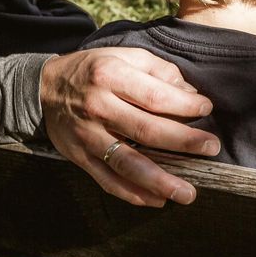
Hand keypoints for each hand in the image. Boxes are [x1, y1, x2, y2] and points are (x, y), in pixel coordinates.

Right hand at [40, 46, 220, 207]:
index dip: (185, 106)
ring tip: (187, 193)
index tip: (206, 109)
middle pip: (146, 130)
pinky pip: (107, 180)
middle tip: (211, 148)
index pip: (155, 96)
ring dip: (159, 181)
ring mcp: (87, 136)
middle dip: (183, 142)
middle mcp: (98, 107)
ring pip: (127, 163)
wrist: (43, 88)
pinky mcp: (79, 157)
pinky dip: (132, 194)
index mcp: (111, 76)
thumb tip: (191, 94)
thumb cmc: (93, 70)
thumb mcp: (124, 55)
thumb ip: (159, 70)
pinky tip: (156, 201)